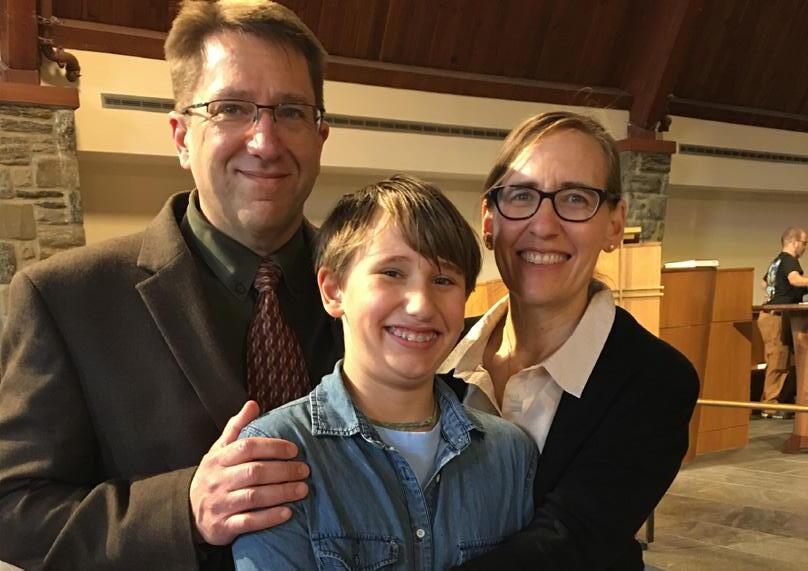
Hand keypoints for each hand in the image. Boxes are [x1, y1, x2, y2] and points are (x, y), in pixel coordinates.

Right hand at [190, 400, 309, 544]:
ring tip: (302, 489)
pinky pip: (248, 522)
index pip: (247, 448)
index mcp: (218, 459)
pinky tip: (287, 513)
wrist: (188, 512)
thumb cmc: (213, 476)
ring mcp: (220, 504)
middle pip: (254, 472)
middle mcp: (218, 480)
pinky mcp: (222, 527)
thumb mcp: (219, 450)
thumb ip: (236, 427)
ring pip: (254, 497)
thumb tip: (253, 404)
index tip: (294, 450)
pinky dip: (269, 518)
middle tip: (305, 470)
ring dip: (281, 493)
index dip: (272, 447)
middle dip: (283, 470)